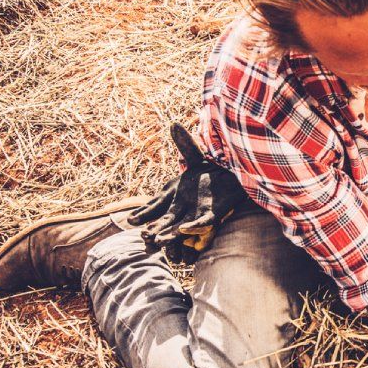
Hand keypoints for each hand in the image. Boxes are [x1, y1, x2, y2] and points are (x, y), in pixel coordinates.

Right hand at [127, 124, 246, 263]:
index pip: (154, 206)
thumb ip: (186, 144)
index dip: (143, 214)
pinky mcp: (213, 214)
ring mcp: (196, 213)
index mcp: (174, 195)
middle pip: (165, 221)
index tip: (131, 221)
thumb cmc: (213, 171)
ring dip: (171, 234)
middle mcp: (182, 207)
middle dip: (154, 229)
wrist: (236, 177)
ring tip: (160, 242)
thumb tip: (174, 124)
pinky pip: (203, 223)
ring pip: (180, 227)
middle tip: (143, 237)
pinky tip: (187, 229)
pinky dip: (195, 227)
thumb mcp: (196, 157)